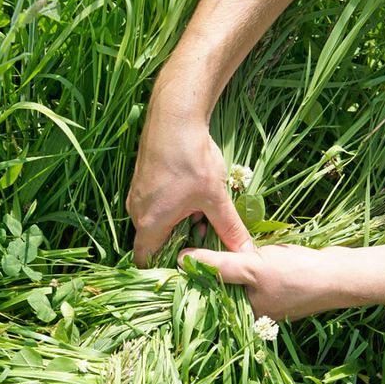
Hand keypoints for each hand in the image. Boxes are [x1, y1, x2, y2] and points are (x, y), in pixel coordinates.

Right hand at [126, 87, 252, 266]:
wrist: (174, 114)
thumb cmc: (191, 157)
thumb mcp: (215, 197)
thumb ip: (229, 229)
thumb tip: (247, 253)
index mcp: (150, 223)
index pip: (147, 261)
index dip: (167, 269)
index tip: (191, 267)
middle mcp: (137, 212)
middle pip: (155, 243)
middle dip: (181, 245)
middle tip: (207, 238)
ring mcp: (137, 195)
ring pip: (158, 224)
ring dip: (180, 225)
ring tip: (205, 215)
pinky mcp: (143, 182)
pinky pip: (156, 207)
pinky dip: (174, 210)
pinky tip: (195, 198)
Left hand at [178, 243, 348, 320]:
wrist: (340, 274)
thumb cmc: (295, 275)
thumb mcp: (250, 267)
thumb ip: (216, 264)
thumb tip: (182, 259)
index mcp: (243, 315)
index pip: (207, 298)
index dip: (192, 275)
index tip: (179, 252)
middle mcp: (252, 310)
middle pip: (219, 286)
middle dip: (207, 263)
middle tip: (193, 235)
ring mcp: (265, 297)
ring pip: (235, 276)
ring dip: (223, 257)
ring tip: (208, 233)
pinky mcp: (276, 284)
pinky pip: (250, 271)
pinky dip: (242, 257)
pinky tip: (235, 241)